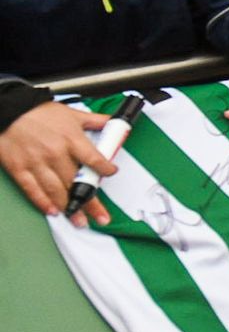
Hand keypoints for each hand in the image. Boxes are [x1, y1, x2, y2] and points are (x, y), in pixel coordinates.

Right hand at [0, 102, 113, 225]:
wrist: (8, 110)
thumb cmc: (39, 112)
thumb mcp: (72, 113)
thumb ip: (95, 121)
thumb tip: (115, 123)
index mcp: (71, 139)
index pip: (94, 160)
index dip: (105, 170)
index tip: (111, 175)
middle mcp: (56, 153)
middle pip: (77, 182)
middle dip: (91, 202)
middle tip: (101, 218)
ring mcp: (36, 163)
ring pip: (56, 191)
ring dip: (70, 208)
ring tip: (79, 221)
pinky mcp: (19, 169)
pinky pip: (33, 190)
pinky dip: (43, 202)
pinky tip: (53, 211)